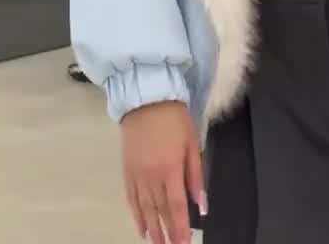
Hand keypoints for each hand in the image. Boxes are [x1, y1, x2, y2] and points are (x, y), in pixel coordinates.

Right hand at [120, 101, 206, 243]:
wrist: (146, 98)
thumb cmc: (174, 118)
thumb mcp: (192, 142)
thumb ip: (196, 175)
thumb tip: (201, 204)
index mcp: (170, 168)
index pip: (176, 207)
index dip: (181, 229)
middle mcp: (151, 176)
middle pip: (160, 212)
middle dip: (167, 234)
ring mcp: (137, 175)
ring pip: (145, 209)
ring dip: (152, 230)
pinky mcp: (127, 170)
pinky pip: (131, 199)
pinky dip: (136, 215)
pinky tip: (141, 228)